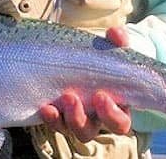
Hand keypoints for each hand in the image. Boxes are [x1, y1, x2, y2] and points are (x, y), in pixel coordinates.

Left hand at [38, 26, 132, 140]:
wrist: (85, 61)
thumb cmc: (105, 62)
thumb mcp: (112, 51)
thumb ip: (117, 42)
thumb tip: (116, 33)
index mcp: (116, 108)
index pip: (120, 123)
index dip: (112, 115)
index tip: (101, 96)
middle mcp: (95, 120)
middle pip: (90, 131)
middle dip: (80, 118)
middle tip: (72, 97)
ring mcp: (75, 120)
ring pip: (71, 130)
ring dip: (65, 117)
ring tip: (61, 97)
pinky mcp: (59, 117)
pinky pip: (54, 123)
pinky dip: (50, 117)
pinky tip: (45, 107)